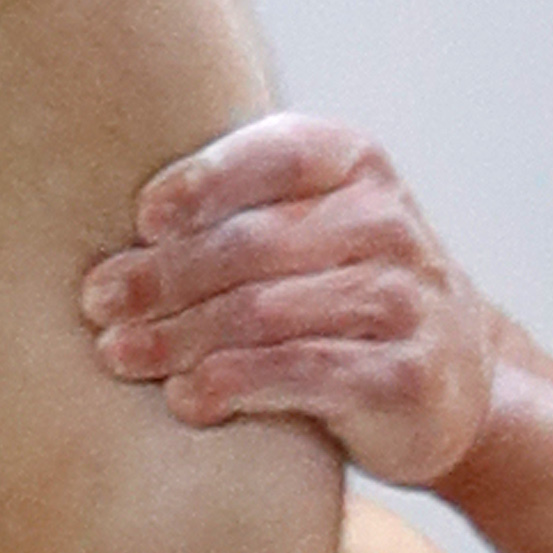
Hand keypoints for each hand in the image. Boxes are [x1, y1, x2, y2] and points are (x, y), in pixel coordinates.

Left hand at [76, 110, 503, 488]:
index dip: (201, 183)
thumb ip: (234, 204)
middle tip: (98, 301)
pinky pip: (302, 374)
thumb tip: (98, 207)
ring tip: (119, 353)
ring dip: (179, 335)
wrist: (454, 381)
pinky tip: (184, 398)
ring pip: (267, 312)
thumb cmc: (340, 293)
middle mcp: (386, 223)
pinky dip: (233, 384)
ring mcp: (404, 300)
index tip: (141, 221)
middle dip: (163, 274)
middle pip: (252, 243)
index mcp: (354, 164)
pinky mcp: (405, 376)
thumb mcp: (307, 225)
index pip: (272, 154)